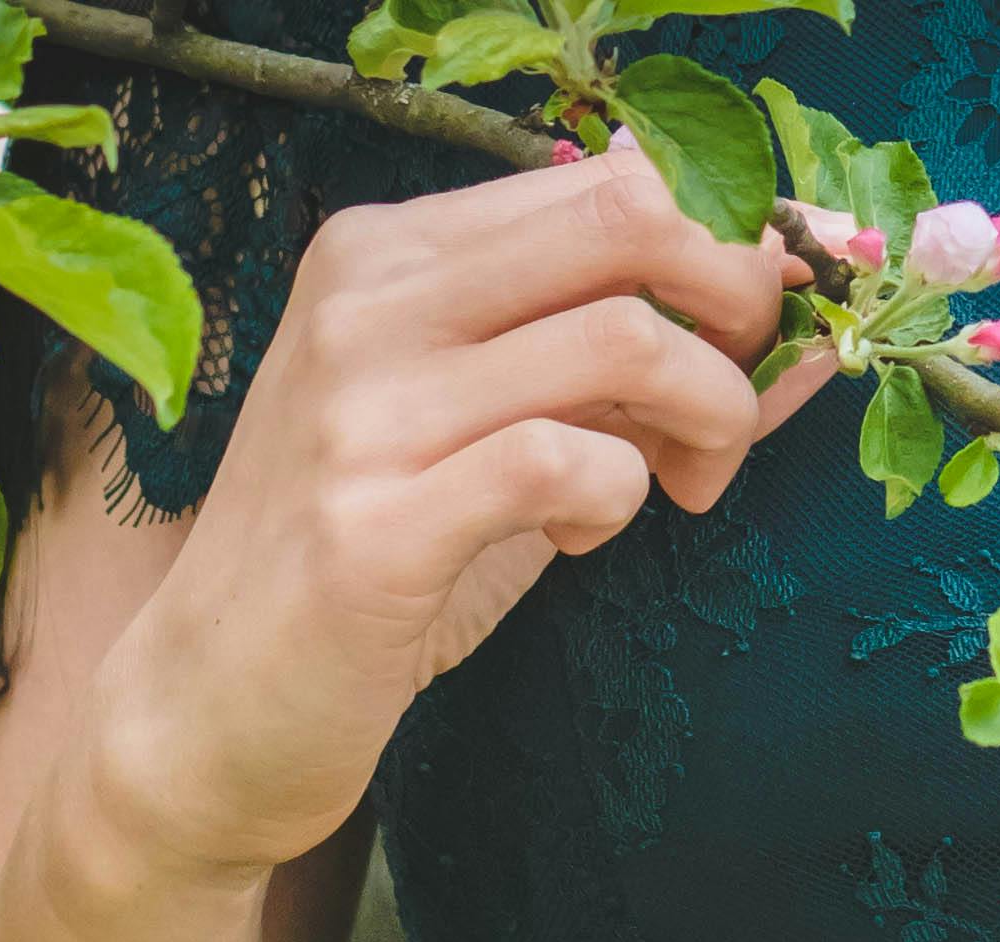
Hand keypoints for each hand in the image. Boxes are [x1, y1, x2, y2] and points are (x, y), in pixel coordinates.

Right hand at [92, 138, 842, 877]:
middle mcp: (367, 302)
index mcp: (388, 251)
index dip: (716, 255)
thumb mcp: (488, 422)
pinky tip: (581, 537)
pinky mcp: (376, 527)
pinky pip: (572, 464)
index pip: (606, 182)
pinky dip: (623, 500)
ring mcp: (364, 409)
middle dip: (733, 311)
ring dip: (705, 418)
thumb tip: (787, 318)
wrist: (211, 701)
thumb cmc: (376, 552)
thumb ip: (606, 360)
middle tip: (728, 412)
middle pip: (629, 222)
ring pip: (626, 340)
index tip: (740, 344)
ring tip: (678, 489)